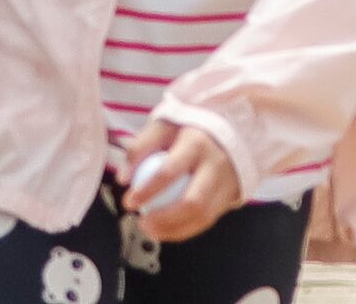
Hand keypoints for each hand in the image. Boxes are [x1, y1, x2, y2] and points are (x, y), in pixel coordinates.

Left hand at [121, 120, 243, 243]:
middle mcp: (216, 164)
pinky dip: (185, 230)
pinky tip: (167, 229)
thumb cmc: (191, 127)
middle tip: (142, 222)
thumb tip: (124, 178)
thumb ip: (140, 147)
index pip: (170, 172)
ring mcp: (228, 182)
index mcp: (197, 143)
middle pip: (193, 202)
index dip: (147, 191)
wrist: (231, 124)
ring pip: (203, 217)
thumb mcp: (164, 125)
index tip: (129, 201)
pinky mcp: (232, 194)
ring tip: (151, 229)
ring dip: (173, 230)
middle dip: (164, 219)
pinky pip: (208, 220)